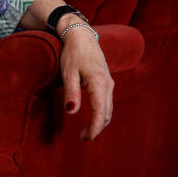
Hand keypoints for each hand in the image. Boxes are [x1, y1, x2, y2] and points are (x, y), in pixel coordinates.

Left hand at [59, 23, 114, 140]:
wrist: (82, 37)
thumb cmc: (73, 53)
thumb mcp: (68, 72)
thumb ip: (71, 92)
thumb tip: (71, 111)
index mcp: (99, 82)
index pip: (100, 110)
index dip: (94, 127)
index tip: (87, 138)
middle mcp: (108, 84)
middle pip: (106, 113)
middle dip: (96, 128)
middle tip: (83, 139)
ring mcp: (109, 84)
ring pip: (108, 109)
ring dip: (99, 123)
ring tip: (85, 133)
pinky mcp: (107, 83)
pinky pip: (107, 103)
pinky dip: (101, 114)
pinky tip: (92, 120)